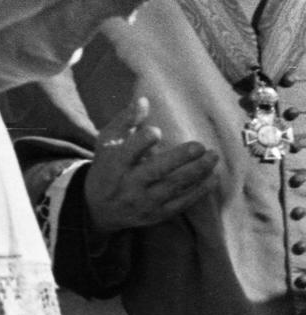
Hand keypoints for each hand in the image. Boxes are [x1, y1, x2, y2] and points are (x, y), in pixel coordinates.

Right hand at [85, 97, 219, 232]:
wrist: (100, 207)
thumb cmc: (107, 166)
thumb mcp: (108, 142)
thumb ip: (126, 121)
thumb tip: (144, 100)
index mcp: (115, 163)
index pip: (128, 152)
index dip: (141, 142)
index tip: (157, 131)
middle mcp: (130, 184)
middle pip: (156, 171)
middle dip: (179, 159)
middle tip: (200, 146)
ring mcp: (145, 200)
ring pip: (174, 186)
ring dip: (196, 172)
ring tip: (213, 157)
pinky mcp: (158, 213)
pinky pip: (182, 202)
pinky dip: (199, 191)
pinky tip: (213, 177)